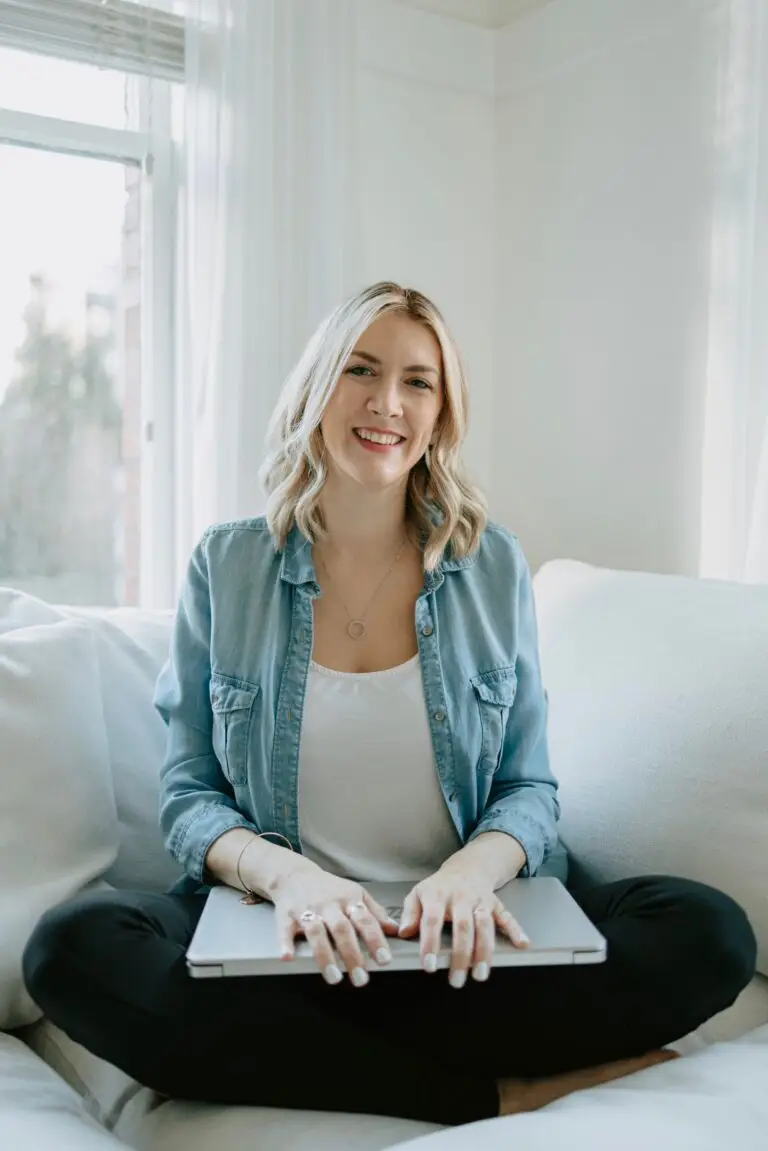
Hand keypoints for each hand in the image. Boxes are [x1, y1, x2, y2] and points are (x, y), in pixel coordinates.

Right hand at [271, 863, 399, 986]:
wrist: (295, 875)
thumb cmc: (329, 888)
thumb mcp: (356, 893)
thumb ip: (375, 912)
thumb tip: (395, 929)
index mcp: (348, 900)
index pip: (365, 920)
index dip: (376, 940)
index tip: (384, 960)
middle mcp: (329, 905)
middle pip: (341, 929)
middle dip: (352, 954)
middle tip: (361, 978)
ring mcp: (307, 909)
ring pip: (316, 932)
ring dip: (324, 956)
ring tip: (334, 977)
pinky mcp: (286, 915)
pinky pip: (285, 929)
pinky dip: (285, 943)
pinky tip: (288, 956)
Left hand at [398, 865, 529, 987]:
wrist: (466, 867)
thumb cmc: (439, 887)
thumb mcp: (417, 894)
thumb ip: (409, 914)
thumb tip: (403, 933)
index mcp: (437, 895)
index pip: (432, 920)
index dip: (430, 943)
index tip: (429, 966)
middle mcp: (460, 897)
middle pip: (463, 926)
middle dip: (460, 955)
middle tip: (456, 980)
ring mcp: (480, 900)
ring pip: (485, 925)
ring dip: (484, 950)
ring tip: (480, 974)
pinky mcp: (495, 904)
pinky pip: (507, 917)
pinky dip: (516, 930)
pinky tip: (522, 944)